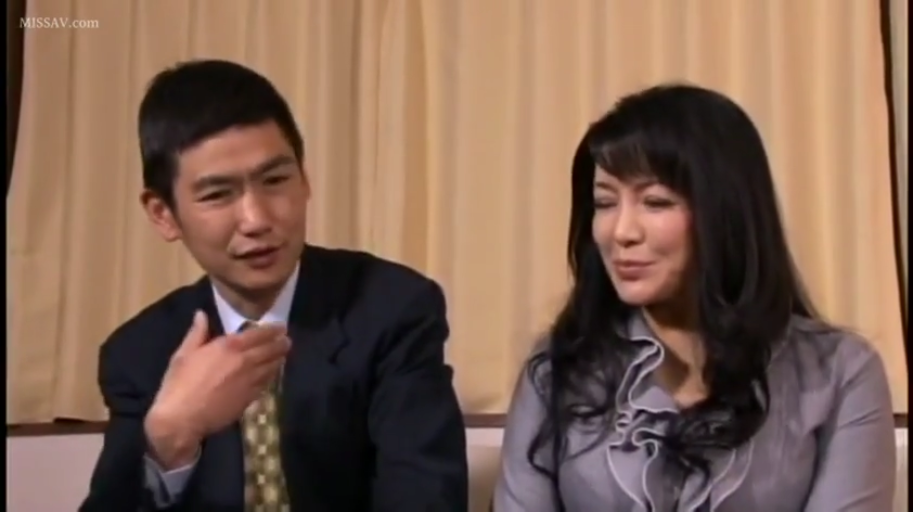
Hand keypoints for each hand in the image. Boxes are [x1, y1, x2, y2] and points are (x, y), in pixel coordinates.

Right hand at [145, 310, 289, 467]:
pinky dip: (271, 377)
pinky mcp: (250, 399)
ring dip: (279, 359)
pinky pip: (266, 384)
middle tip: (287, 341)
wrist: (183, 418)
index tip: (281, 328)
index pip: (259, 334)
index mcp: (230, 346)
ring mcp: (250, 381)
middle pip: (270, 350)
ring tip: (283, 355)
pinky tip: (271, 375)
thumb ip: (197, 333)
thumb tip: (201, 314)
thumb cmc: (180, 383)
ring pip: (271, 367)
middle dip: (281, 344)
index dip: (273, 330)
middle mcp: (245, 361)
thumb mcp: (184, 354)